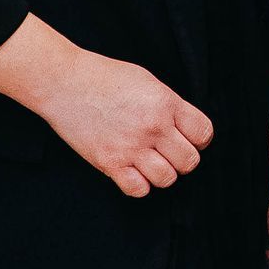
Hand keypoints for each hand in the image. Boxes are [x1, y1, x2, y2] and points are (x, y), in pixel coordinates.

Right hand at [0, 15, 211, 197]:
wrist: (64, 83)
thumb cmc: (104, 78)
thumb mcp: (147, 81)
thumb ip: (169, 105)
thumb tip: (184, 129)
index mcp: (166, 103)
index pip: (203, 133)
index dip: (199, 139)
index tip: (189, 138)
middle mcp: (153, 127)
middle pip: (190, 161)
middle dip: (182, 159)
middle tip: (168, 152)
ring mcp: (131, 147)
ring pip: (168, 179)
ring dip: (162, 173)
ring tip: (150, 162)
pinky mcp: (110, 163)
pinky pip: (139, 190)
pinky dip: (139, 185)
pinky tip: (132, 171)